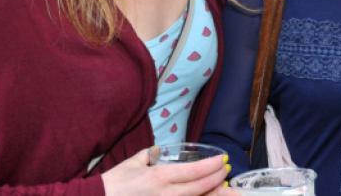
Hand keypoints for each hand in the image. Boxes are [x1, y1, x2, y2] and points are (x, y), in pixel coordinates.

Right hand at [101, 147, 231, 195]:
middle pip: (199, 187)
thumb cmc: (113, 184)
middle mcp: (165, 194)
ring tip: (224, 186)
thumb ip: (149, 154)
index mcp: (159, 177)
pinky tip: (205, 195)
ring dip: (211, 193)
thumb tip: (159, 149)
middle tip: (227, 169)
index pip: (194, 171)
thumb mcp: (133, 163)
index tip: (223, 159)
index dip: (212, 165)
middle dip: (217, 178)